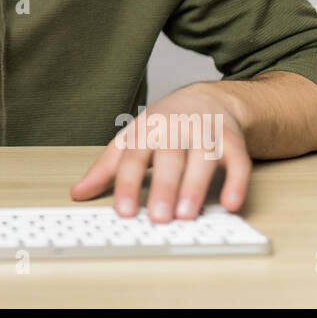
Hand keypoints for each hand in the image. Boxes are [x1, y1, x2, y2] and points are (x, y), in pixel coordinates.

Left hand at [69, 82, 250, 220]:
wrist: (207, 99)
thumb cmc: (164, 125)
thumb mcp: (132, 139)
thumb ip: (106, 168)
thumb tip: (78, 192)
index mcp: (146, 130)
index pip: (133, 158)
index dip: (128, 185)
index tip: (124, 212)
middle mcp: (176, 129)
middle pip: (169, 158)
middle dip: (164, 187)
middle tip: (159, 218)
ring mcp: (205, 133)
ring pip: (202, 159)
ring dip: (195, 186)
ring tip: (187, 214)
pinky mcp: (232, 141)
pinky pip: (238, 161)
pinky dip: (237, 182)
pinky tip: (231, 203)